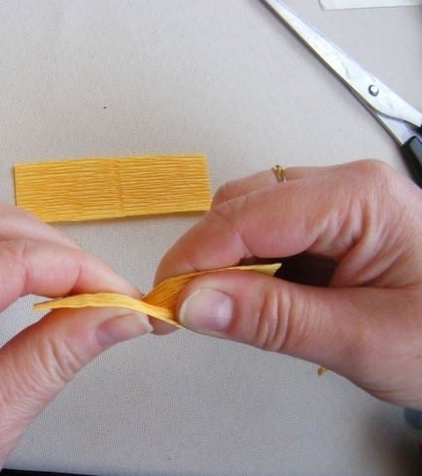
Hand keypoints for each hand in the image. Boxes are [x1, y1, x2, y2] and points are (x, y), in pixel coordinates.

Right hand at [155, 160, 421, 408]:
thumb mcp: (362, 338)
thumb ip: (273, 319)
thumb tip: (195, 303)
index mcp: (360, 198)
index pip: (252, 215)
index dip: (196, 256)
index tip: (165, 297)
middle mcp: (343, 189)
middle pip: (240, 207)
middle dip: (203, 257)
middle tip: (185, 308)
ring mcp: (333, 205)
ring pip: (244, 218)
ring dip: (220, 263)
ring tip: (219, 308)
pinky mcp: (324, 227)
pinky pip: (262, 235)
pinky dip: (241, 268)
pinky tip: (248, 297)